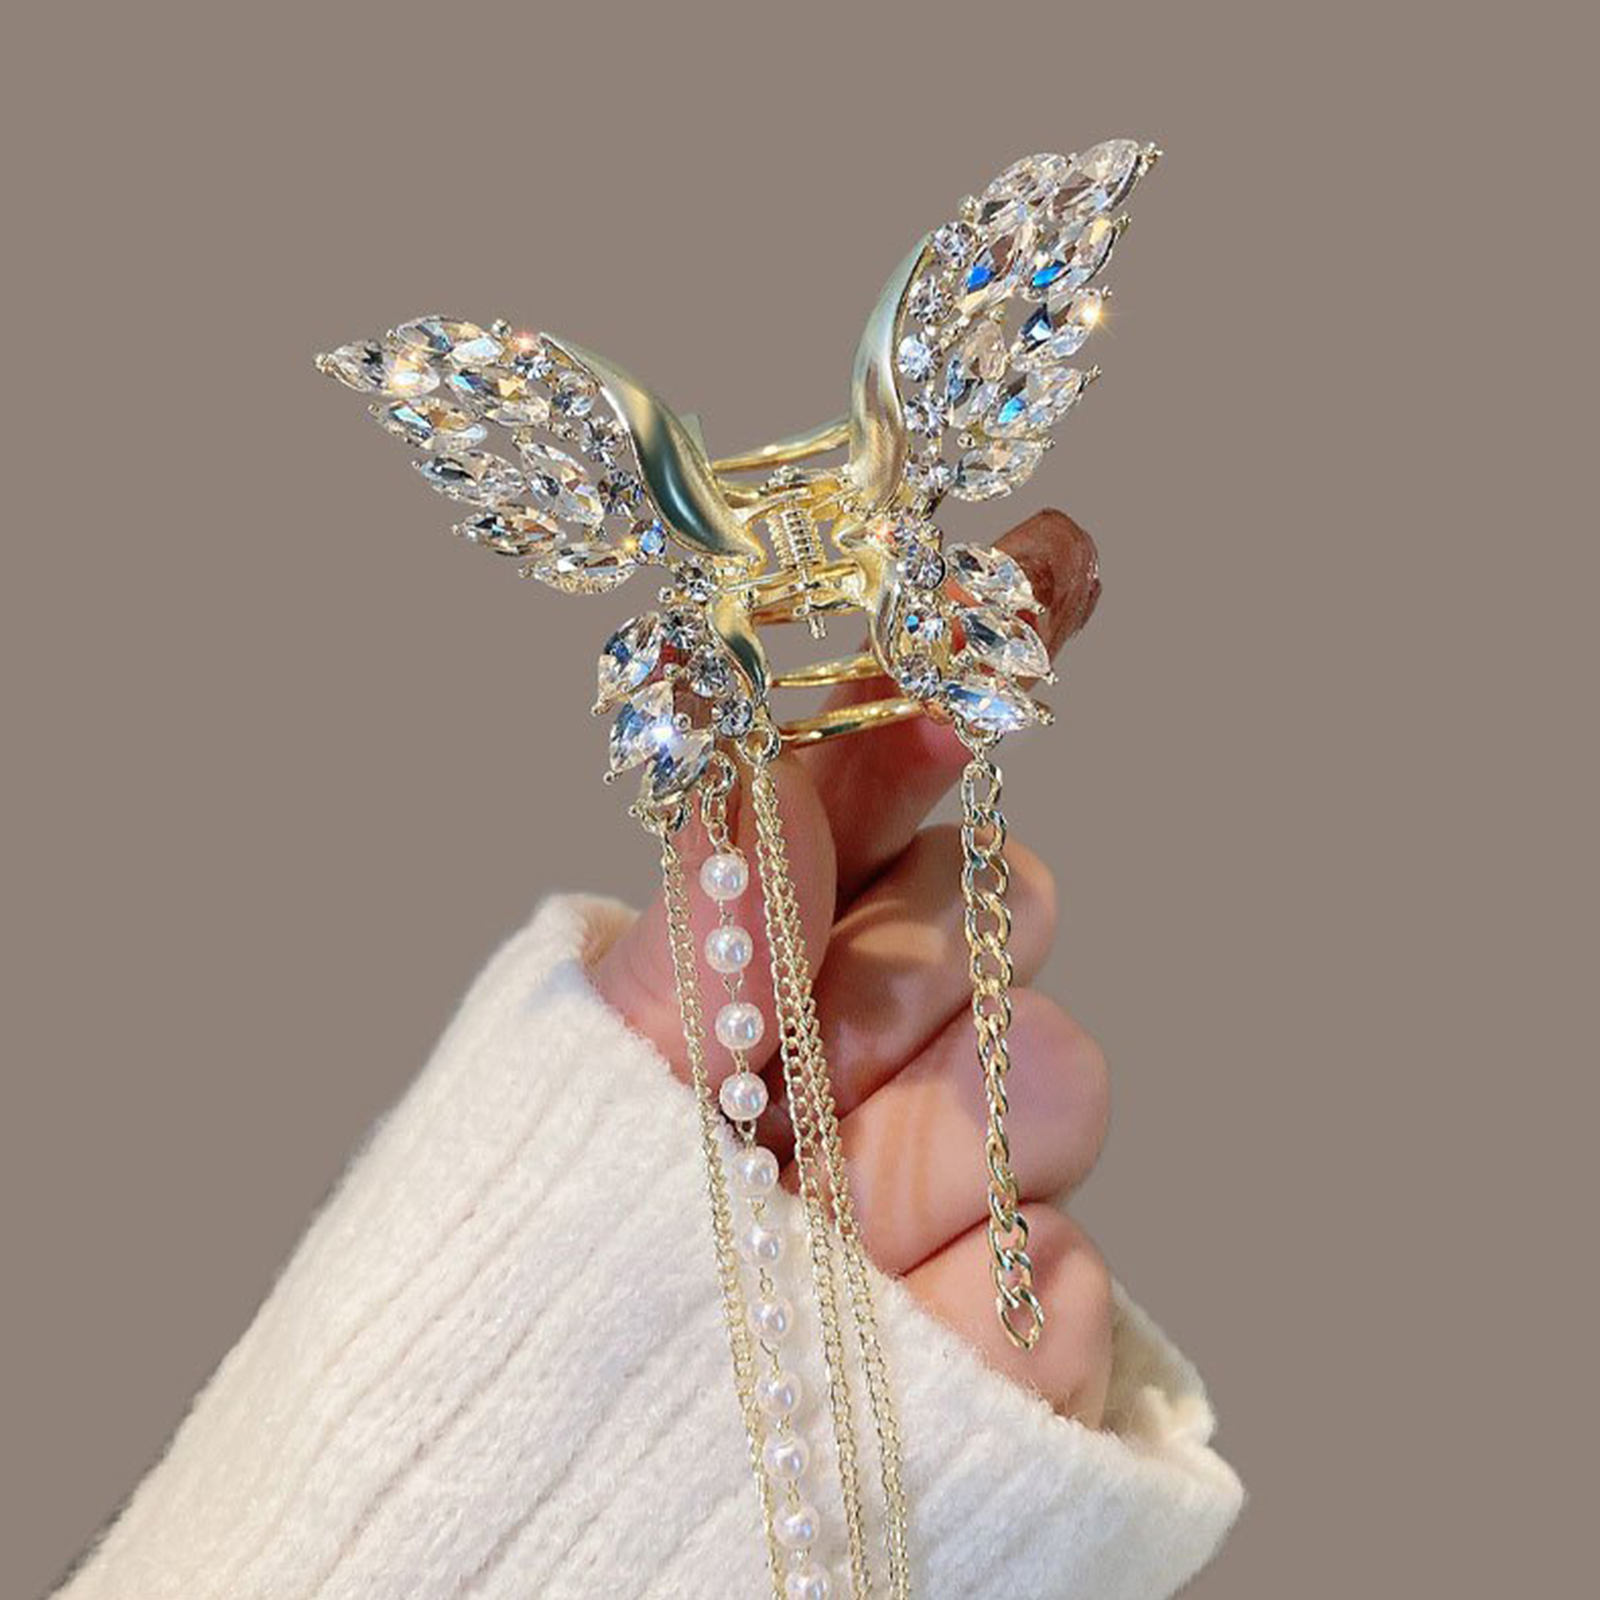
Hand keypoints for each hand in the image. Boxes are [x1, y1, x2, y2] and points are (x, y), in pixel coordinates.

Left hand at [593, 510, 1112, 1422]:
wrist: (549, 1506)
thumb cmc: (549, 1258)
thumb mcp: (613, 1044)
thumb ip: (736, 883)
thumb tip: (853, 723)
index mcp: (779, 962)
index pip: (899, 793)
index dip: (968, 674)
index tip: (1052, 561)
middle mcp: (880, 1051)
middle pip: (1008, 909)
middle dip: (919, 966)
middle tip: (819, 1054)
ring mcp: (963, 1183)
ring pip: (1068, 1082)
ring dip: (939, 1153)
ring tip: (827, 1230)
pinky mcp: (1028, 1331)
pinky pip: (1077, 1277)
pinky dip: (975, 1312)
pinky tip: (888, 1343)